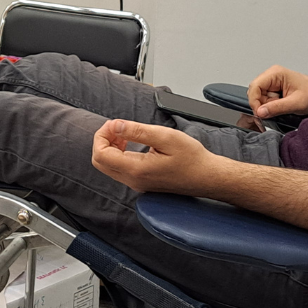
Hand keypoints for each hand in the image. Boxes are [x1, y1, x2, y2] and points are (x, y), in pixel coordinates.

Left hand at [90, 119, 216, 193]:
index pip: (100, 154)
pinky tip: (132, 143)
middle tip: (117, 127)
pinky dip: (119, 153)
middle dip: (103, 141)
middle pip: (100, 161)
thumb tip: (116, 125)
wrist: (208, 177)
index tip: (115, 124)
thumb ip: (137, 131)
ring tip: (125, 133)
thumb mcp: (165, 137)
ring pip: (109, 166)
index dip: (102, 135)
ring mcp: (137, 183)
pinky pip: (120, 169)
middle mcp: (133, 181)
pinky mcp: (142, 182)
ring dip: (111, 147)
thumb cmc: (192, 158)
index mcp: (136, 170)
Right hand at [246, 65, 307, 119]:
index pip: (255, 86)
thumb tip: (260, 112)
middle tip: (273, 110)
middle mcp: (272, 75)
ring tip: (281, 106)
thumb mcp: (295, 103)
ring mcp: (272, 81)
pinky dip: (270, 104)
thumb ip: (276, 108)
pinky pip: (265, 98)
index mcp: (276, 73)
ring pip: (259, 96)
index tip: (260, 112)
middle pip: (255, 91)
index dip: (255, 101)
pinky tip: (280, 104)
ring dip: (267, 105)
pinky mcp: (274, 87)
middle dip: (262, 104)